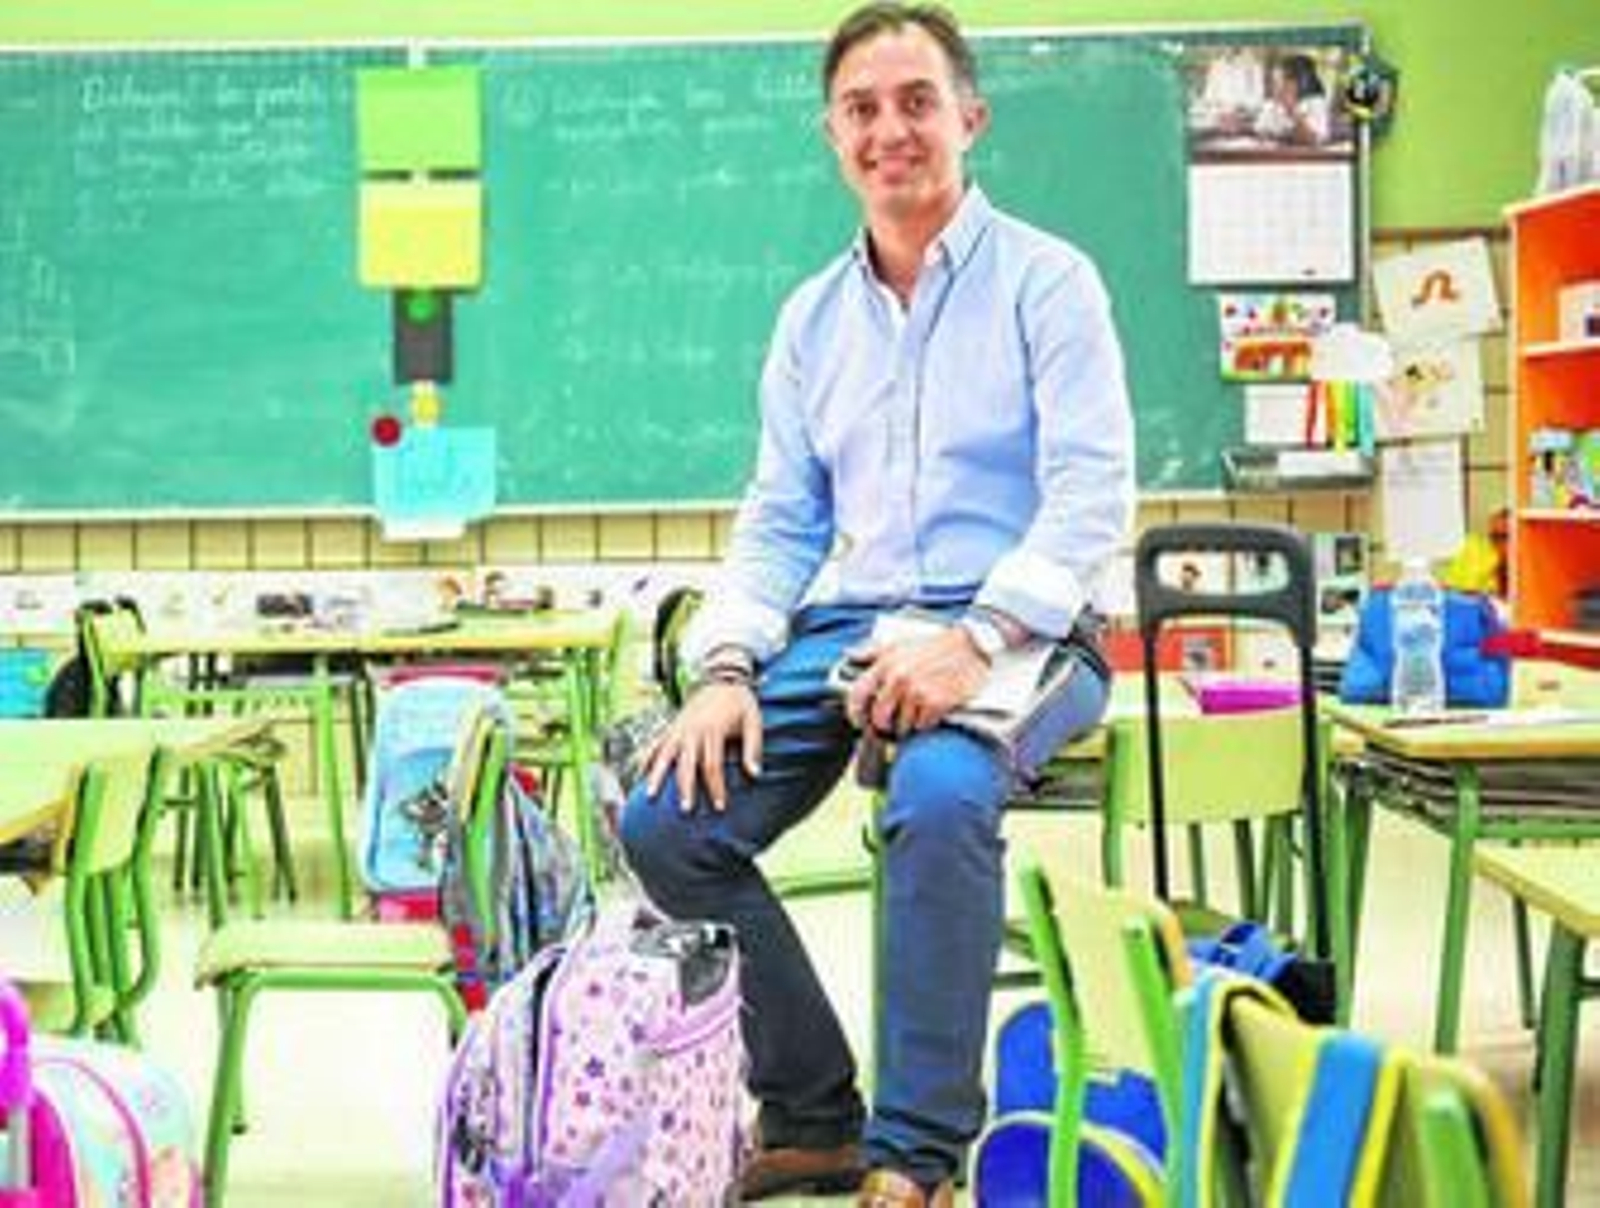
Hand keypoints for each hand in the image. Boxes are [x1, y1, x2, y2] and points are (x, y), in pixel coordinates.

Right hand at [643, 682, 762, 812]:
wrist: (723, 677)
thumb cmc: (740, 703)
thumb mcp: (753, 721)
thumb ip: (753, 748)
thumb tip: (755, 775)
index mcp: (712, 730)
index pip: (712, 765)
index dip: (715, 787)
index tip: (719, 807)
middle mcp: (692, 730)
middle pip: (686, 764)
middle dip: (685, 789)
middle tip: (685, 810)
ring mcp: (678, 728)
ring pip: (664, 755)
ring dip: (656, 776)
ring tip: (649, 796)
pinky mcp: (672, 727)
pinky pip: (656, 744)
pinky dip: (646, 759)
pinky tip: (639, 775)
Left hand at [845, 626, 989, 735]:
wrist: (969, 647)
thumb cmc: (933, 645)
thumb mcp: (898, 643)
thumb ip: (871, 650)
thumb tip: (850, 653)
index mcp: (886, 664)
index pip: (858, 694)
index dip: (854, 712)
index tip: (858, 721)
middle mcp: (899, 678)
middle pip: (879, 717)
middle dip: (885, 723)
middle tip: (893, 721)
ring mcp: (917, 692)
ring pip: (902, 725)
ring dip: (908, 723)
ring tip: (917, 709)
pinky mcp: (936, 702)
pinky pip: (922, 725)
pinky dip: (925, 722)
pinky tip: (930, 709)